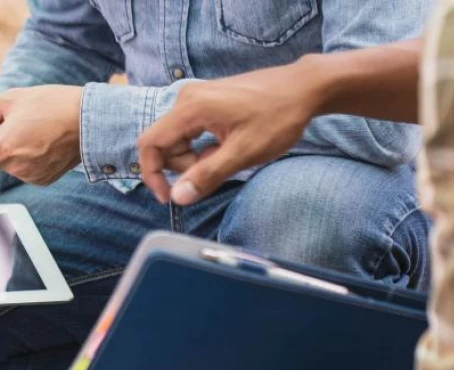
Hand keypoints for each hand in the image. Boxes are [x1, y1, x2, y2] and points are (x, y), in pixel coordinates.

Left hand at [0, 85, 82, 208]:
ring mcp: (28, 177)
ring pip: (4, 160)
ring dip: (11, 146)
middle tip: (14, 122)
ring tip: (36, 131)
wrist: (89, 122)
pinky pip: (21, 167)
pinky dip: (27, 156)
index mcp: (1, 147)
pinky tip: (44, 143)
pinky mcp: (41, 180)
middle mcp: (13, 168)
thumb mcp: (11, 98)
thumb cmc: (50, 104)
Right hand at [137, 60, 323, 204]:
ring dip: (196, 160)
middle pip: (165, 145)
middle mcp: (187, 99)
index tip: (169, 198)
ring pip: (178, 141)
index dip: (153, 175)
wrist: (304, 88)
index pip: (150, 144)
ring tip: (228, 157)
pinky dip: (205, 149)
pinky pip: (192, 133)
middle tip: (217, 171)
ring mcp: (197, 99)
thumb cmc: (277, 117)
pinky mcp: (207, 102)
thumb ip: (207, 176)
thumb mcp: (243, 153)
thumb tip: (178, 197)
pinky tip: (228, 148)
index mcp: (190, 108)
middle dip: (184, 168)